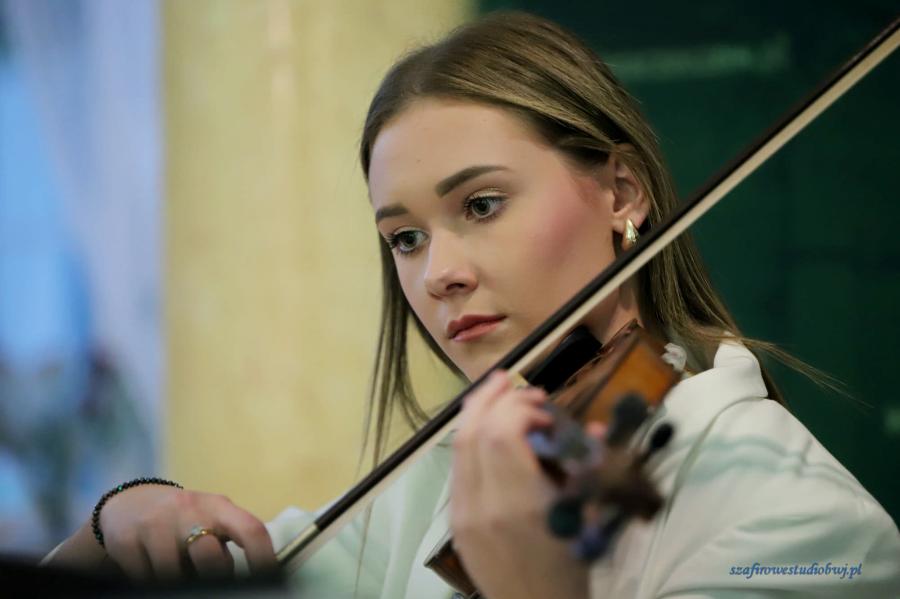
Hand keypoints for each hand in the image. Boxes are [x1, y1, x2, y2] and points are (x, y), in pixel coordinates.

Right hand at [97, 484, 274, 581]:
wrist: (130, 504)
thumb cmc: (183, 521)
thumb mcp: (210, 521)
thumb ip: (227, 545)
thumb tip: (251, 579)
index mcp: (219, 507)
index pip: (251, 530)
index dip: (263, 558)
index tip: (267, 580)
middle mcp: (190, 509)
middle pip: (210, 557)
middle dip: (212, 576)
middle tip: (206, 580)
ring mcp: (157, 523)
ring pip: (172, 574)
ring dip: (176, 580)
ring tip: (176, 571)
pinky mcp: (126, 539)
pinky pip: (143, 577)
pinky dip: (149, 580)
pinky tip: (150, 567)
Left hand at [450, 370, 588, 598]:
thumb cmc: (570, 569)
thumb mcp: (587, 520)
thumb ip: (588, 469)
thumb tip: (592, 425)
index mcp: (519, 505)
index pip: (501, 434)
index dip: (520, 409)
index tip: (546, 409)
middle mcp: (482, 505)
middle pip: (474, 432)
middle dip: (495, 399)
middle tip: (518, 384)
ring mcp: (463, 513)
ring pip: (458, 446)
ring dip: (477, 411)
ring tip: (497, 390)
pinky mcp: (454, 521)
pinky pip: (457, 467)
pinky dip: (470, 438)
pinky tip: (484, 426)